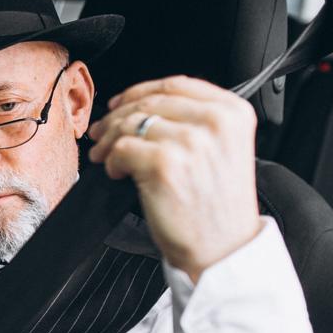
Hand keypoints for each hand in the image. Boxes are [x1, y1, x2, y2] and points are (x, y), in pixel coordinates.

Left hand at [87, 75, 263, 281]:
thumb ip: (197, 121)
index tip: (119, 103)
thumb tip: (143, 108)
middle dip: (115, 117)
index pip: (176, 84)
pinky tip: (116, 172)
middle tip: (99, 132)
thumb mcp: (224, 150)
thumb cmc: (217, 207)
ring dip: (108, 140)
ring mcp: (189, 142)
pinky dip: (111, 161)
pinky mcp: (163, 165)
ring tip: (102, 155)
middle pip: (148, 102)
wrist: (223, 248)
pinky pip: (121, 149)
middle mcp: (215, 122)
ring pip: (130, 125)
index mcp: (233, 112)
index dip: (139, 91)